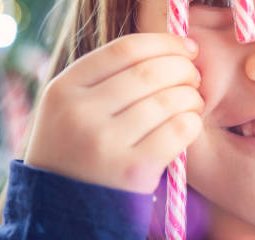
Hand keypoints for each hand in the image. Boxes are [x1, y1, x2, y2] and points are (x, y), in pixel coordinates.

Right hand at [24, 33, 203, 193]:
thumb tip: (171, 47)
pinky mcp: (131, 171)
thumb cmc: (76, 150)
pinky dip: (192, 122)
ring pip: (168, 99)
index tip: (186, 47)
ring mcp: (105, 143)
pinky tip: (189, 124)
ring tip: (194, 101)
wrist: (60, 211)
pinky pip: (177, 130)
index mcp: (63, 88)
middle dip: (184, 68)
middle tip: (194, 76)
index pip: (125, 49)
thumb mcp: (69, 108)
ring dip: (192, 96)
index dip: (165, 42)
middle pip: (151, 71)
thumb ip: (105, 77)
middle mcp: (80, 112)